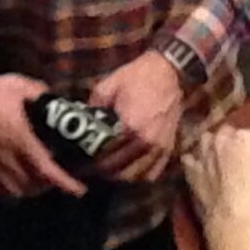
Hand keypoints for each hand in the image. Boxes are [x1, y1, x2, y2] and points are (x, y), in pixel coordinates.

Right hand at [0, 63, 83, 198]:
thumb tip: (54, 98)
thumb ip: (40, 93)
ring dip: (32, 188)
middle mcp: (7, 158)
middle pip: (35, 186)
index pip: (48, 170)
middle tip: (60, 176)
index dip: (66, 183)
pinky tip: (17, 177)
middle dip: (51, 186)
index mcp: (21, 139)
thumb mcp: (18, 85)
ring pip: (18, 191)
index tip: (80, 189)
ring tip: (40, 178)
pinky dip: (12, 188)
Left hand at [87, 50, 187, 181]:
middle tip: (90, 170)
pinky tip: (127, 171)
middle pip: (121, 172)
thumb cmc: (137, 77)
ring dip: (120, 177)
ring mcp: (160, 148)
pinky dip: (138, 176)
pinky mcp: (169, 149)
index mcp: (130, 126)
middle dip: (103, 173)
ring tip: (107, 171)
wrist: (168, 72)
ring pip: (137, 177)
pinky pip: (152, 173)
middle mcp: (147, 142)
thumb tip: (80, 124)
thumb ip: (93, 108)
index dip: (91, 164)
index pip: (106, 157)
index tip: (81, 164)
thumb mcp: (107, 87)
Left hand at [183, 124, 249, 239]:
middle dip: (237, 143)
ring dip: (214, 147)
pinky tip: (201, 170)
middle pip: (229, 133)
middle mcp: (221, 140)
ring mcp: (203, 154)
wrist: (233, 221)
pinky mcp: (190, 171)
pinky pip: (190, 159)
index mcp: (245, 139)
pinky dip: (195, 162)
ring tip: (221, 160)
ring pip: (207, 140)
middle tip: (245, 160)